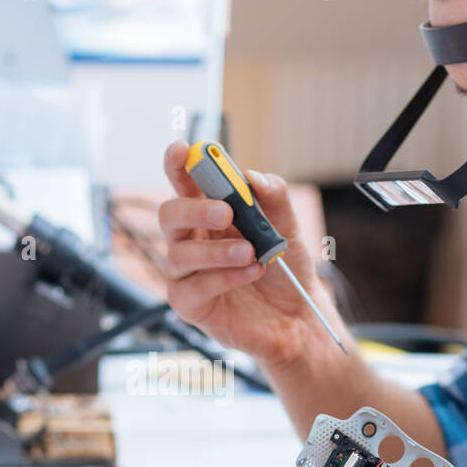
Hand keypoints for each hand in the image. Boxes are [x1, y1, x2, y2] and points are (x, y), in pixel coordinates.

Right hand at [155, 141, 341, 371]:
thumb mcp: (287, 227)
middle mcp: (192, 242)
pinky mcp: (191, 305)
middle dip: (194, 209)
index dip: (178, 165)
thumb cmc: (285, 271)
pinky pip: (193, 288)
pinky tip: (251, 272)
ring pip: (179, 254)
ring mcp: (187, 274)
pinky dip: (224, 277)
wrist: (297, 316)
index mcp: (208, 216)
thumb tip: (251, 176)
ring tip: (250, 252)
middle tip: (226, 212)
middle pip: (169, 215)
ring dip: (215, 251)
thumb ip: (273, 197)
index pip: (184, 184)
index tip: (182, 150)